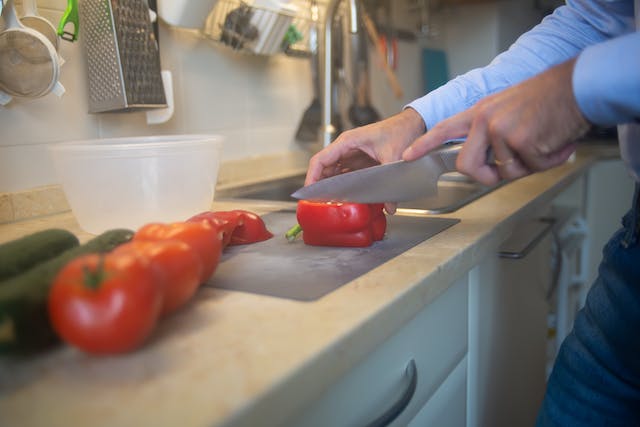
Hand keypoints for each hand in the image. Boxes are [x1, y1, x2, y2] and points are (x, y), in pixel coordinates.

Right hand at [305, 109, 425, 213]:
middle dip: (319, 185)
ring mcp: (352, 154)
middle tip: (317, 202)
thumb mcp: (394, 156)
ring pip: (333, 172)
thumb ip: (390, 180)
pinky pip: (345, 175)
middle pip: (324, 168)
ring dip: (330, 186)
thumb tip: (390, 206)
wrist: (412, 124)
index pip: (321, 159)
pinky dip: (342, 186)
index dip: (312, 176)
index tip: (310, 191)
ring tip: (328, 202)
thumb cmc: (400, 130)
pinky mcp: (359, 161)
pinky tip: (344, 197)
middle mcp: (346, 148)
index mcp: (348, 142)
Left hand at [402, 58, 590, 185]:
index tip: (407, 156)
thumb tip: (492, 163)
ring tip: (543, 141)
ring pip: (506, 171)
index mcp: (480, 112)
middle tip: (506, 170)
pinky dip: (548, 161)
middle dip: (486, 175)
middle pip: (468, 165)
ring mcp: (500, 130)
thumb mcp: (508, 108)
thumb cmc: (548, 98)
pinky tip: (555, 141)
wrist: (576, 87)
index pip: (444, 129)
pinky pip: (531, 168)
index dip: (425, 144)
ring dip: (529, 164)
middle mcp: (485, 121)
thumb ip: (492, 133)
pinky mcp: (520, 141)